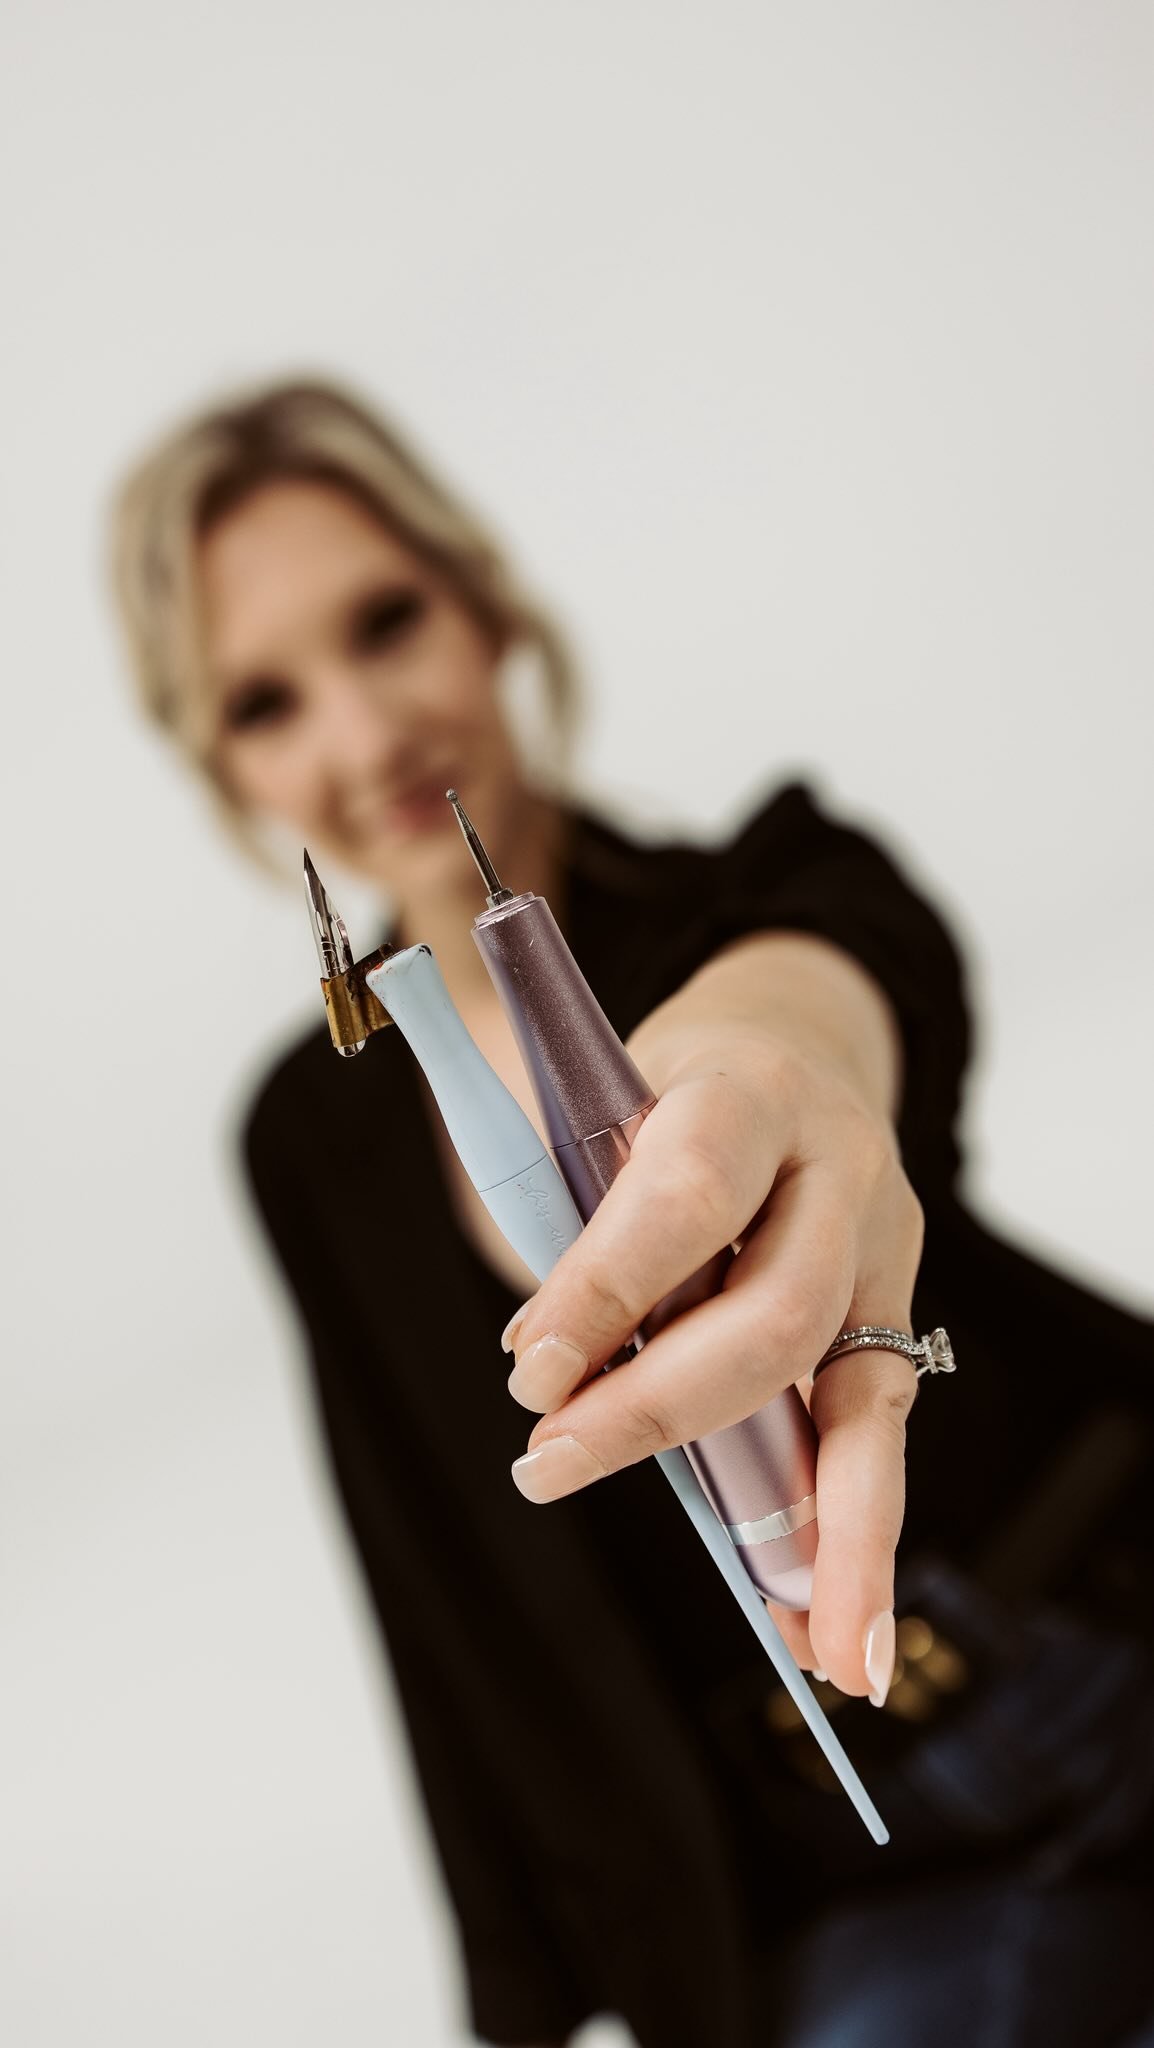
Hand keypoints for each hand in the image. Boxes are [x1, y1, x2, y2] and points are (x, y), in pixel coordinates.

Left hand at [500, 938, 923, 1704]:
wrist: (792, 1048)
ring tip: (811, 1653)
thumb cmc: (668, 1094)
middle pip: (776, 1311)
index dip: (608, 1284)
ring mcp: (885, 1250)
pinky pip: (879, 1438)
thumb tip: (549, 1368)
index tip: (528, 1367)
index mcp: (752, 1093)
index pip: (688, 1193)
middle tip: (548, 1467)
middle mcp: (841, 1170)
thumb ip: (580, 1213)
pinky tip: (841, 1639)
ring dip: (817, 1530)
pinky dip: (860, 1544)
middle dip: (661, 1410)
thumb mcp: (607, 1107)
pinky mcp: (896, 1319)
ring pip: (860, 1394)